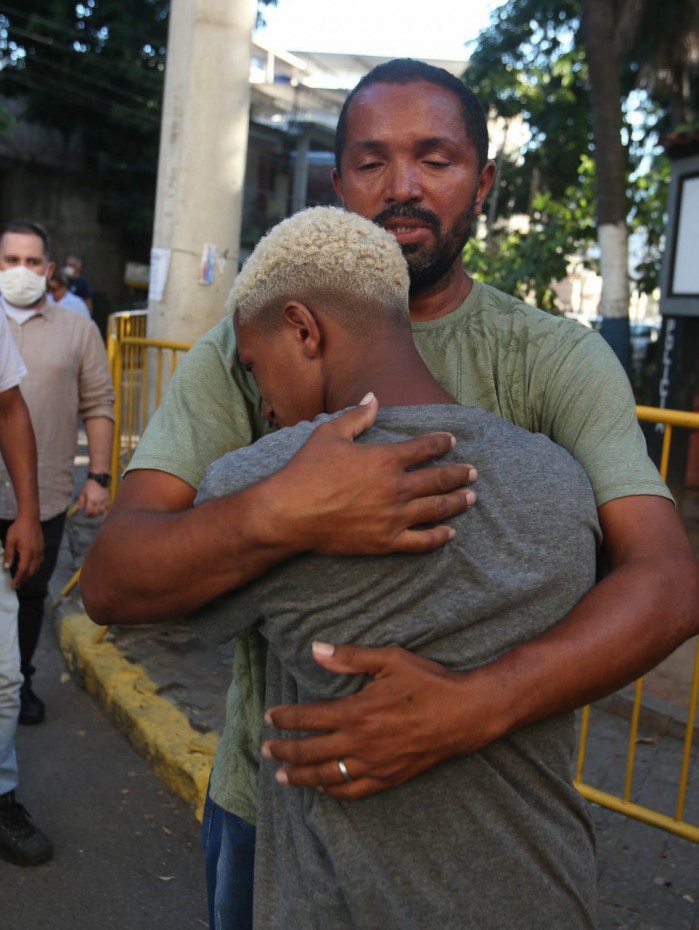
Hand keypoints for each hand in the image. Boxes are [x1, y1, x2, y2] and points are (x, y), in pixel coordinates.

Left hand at [4, 514, 43, 586]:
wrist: (30, 518)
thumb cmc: (19, 528)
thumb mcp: (10, 541)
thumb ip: (9, 555)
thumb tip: (7, 567)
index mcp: (27, 552)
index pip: (23, 570)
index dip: (18, 579)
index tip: (14, 585)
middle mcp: (36, 553)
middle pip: (31, 571)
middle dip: (24, 579)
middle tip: (17, 585)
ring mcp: (40, 551)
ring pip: (37, 567)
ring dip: (30, 575)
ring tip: (23, 579)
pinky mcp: (42, 548)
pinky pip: (40, 562)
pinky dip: (35, 568)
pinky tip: (31, 568)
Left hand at [78, 480, 109, 517]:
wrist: (100, 478)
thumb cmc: (90, 484)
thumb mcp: (83, 492)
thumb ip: (81, 501)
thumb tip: (80, 508)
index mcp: (92, 500)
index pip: (90, 511)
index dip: (87, 515)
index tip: (84, 515)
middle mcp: (99, 502)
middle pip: (96, 513)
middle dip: (92, 515)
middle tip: (89, 515)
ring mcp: (105, 500)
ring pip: (102, 511)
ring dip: (98, 513)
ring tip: (95, 512)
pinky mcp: (108, 498)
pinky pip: (107, 507)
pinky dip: (104, 509)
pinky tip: (101, 509)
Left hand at [263, 641, 488, 799]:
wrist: (467, 713)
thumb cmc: (429, 683)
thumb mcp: (390, 660)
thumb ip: (350, 657)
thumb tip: (316, 648)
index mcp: (357, 712)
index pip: (308, 718)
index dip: (284, 718)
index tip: (269, 717)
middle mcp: (361, 743)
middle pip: (310, 752)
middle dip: (284, 750)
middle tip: (266, 750)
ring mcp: (375, 764)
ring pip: (327, 776)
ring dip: (301, 776)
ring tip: (283, 776)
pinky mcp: (390, 777)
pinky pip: (354, 791)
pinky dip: (334, 791)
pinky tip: (323, 788)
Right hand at [268, 394, 477, 555]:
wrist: (290, 512)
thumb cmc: (307, 471)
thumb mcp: (330, 434)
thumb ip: (357, 416)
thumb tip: (374, 397)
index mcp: (385, 459)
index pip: (425, 448)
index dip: (442, 443)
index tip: (452, 441)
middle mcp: (396, 487)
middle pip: (439, 479)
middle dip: (460, 474)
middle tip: (473, 472)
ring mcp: (394, 517)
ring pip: (437, 509)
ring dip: (458, 502)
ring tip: (471, 497)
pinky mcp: (386, 541)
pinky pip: (422, 541)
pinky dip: (439, 537)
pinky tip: (450, 532)